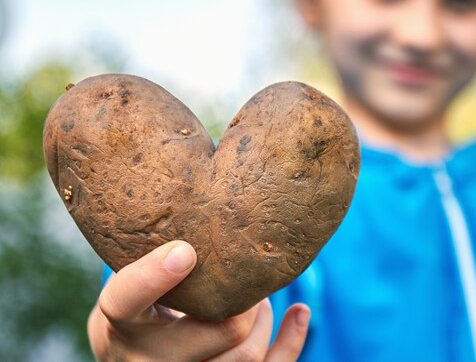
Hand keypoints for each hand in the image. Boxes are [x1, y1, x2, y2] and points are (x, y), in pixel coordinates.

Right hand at [87, 240, 309, 360]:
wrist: (128, 353)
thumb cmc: (137, 301)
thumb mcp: (126, 274)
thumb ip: (153, 246)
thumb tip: (202, 186)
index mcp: (120, 321)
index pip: (126, 300)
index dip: (154, 276)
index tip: (185, 249)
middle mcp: (146, 360)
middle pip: (216, 331)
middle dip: (244, 298)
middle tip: (247, 274)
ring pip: (245, 357)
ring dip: (264, 318)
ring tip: (261, 297)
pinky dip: (290, 343)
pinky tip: (300, 312)